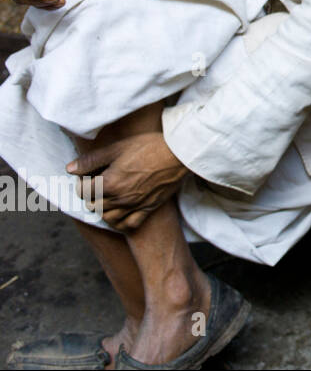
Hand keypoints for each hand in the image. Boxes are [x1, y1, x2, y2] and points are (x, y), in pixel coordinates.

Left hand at [67, 131, 188, 230]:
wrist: (180, 154)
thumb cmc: (149, 146)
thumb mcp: (117, 148)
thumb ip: (91, 160)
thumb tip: (70, 169)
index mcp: (109, 183)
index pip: (82, 191)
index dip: (81, 182)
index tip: (88, 174)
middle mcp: (120, 199)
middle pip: (93, 206)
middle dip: (91, 195)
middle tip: (98, 183)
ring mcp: (135, 206)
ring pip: (107, 218)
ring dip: (103, 209)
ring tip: (107, 196)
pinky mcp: (148, 209)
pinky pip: (128, 224)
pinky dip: (119, 222)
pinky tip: (119, 211)